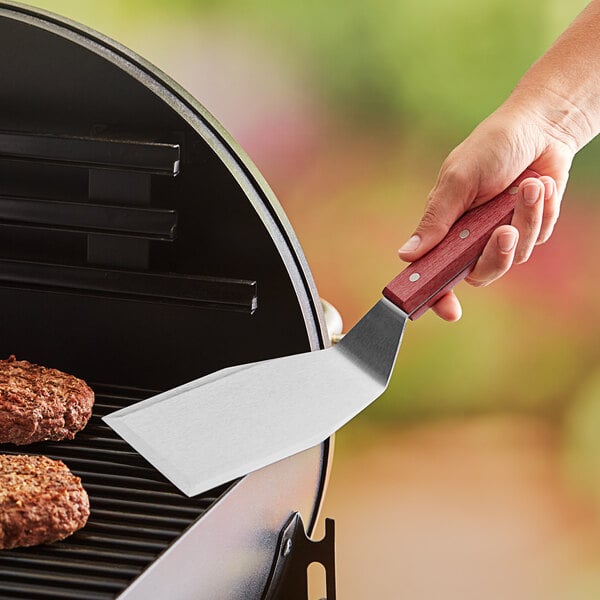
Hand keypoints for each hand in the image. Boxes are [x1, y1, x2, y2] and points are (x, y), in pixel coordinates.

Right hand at [398, 99, 574, 320]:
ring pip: (513, 257)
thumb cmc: (490, 148)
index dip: (438, 296)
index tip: (449, 310)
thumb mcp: (457, 181)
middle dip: (495, 256)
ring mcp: (501, 236)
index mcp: (446, 229)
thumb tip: (405, 255)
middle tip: (504, 231)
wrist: (540, 128)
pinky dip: (541, 212)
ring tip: (530, 186)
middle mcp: (472, 238)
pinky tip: (540, 186)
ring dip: (525, 220)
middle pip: (480, 274)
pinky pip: (537, 238)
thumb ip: (435, 220)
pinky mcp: (531, 230)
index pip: (436, 271)